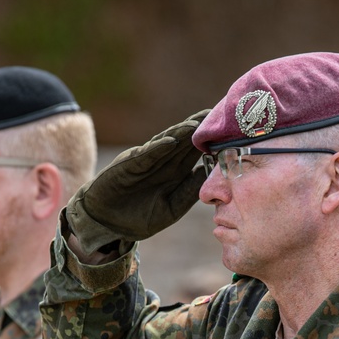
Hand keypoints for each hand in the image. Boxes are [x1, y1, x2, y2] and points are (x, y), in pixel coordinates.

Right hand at [66, 109, 210, 253]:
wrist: (106, 223)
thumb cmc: (137, 218)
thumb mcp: (171, 208)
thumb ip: (189, 192)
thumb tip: (210, 175)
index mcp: (174, 173)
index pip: (196, 154)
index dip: (212, 143)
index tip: (232, 133)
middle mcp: (162, 162)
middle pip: (185, 142)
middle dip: (201, 130)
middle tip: (221, 115)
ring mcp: (145, 161)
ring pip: (167, 143)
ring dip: (183, 133)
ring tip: (199, 122)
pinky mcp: (129, 165)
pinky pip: (146, 155)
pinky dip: (158, 148)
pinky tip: (172, 140)